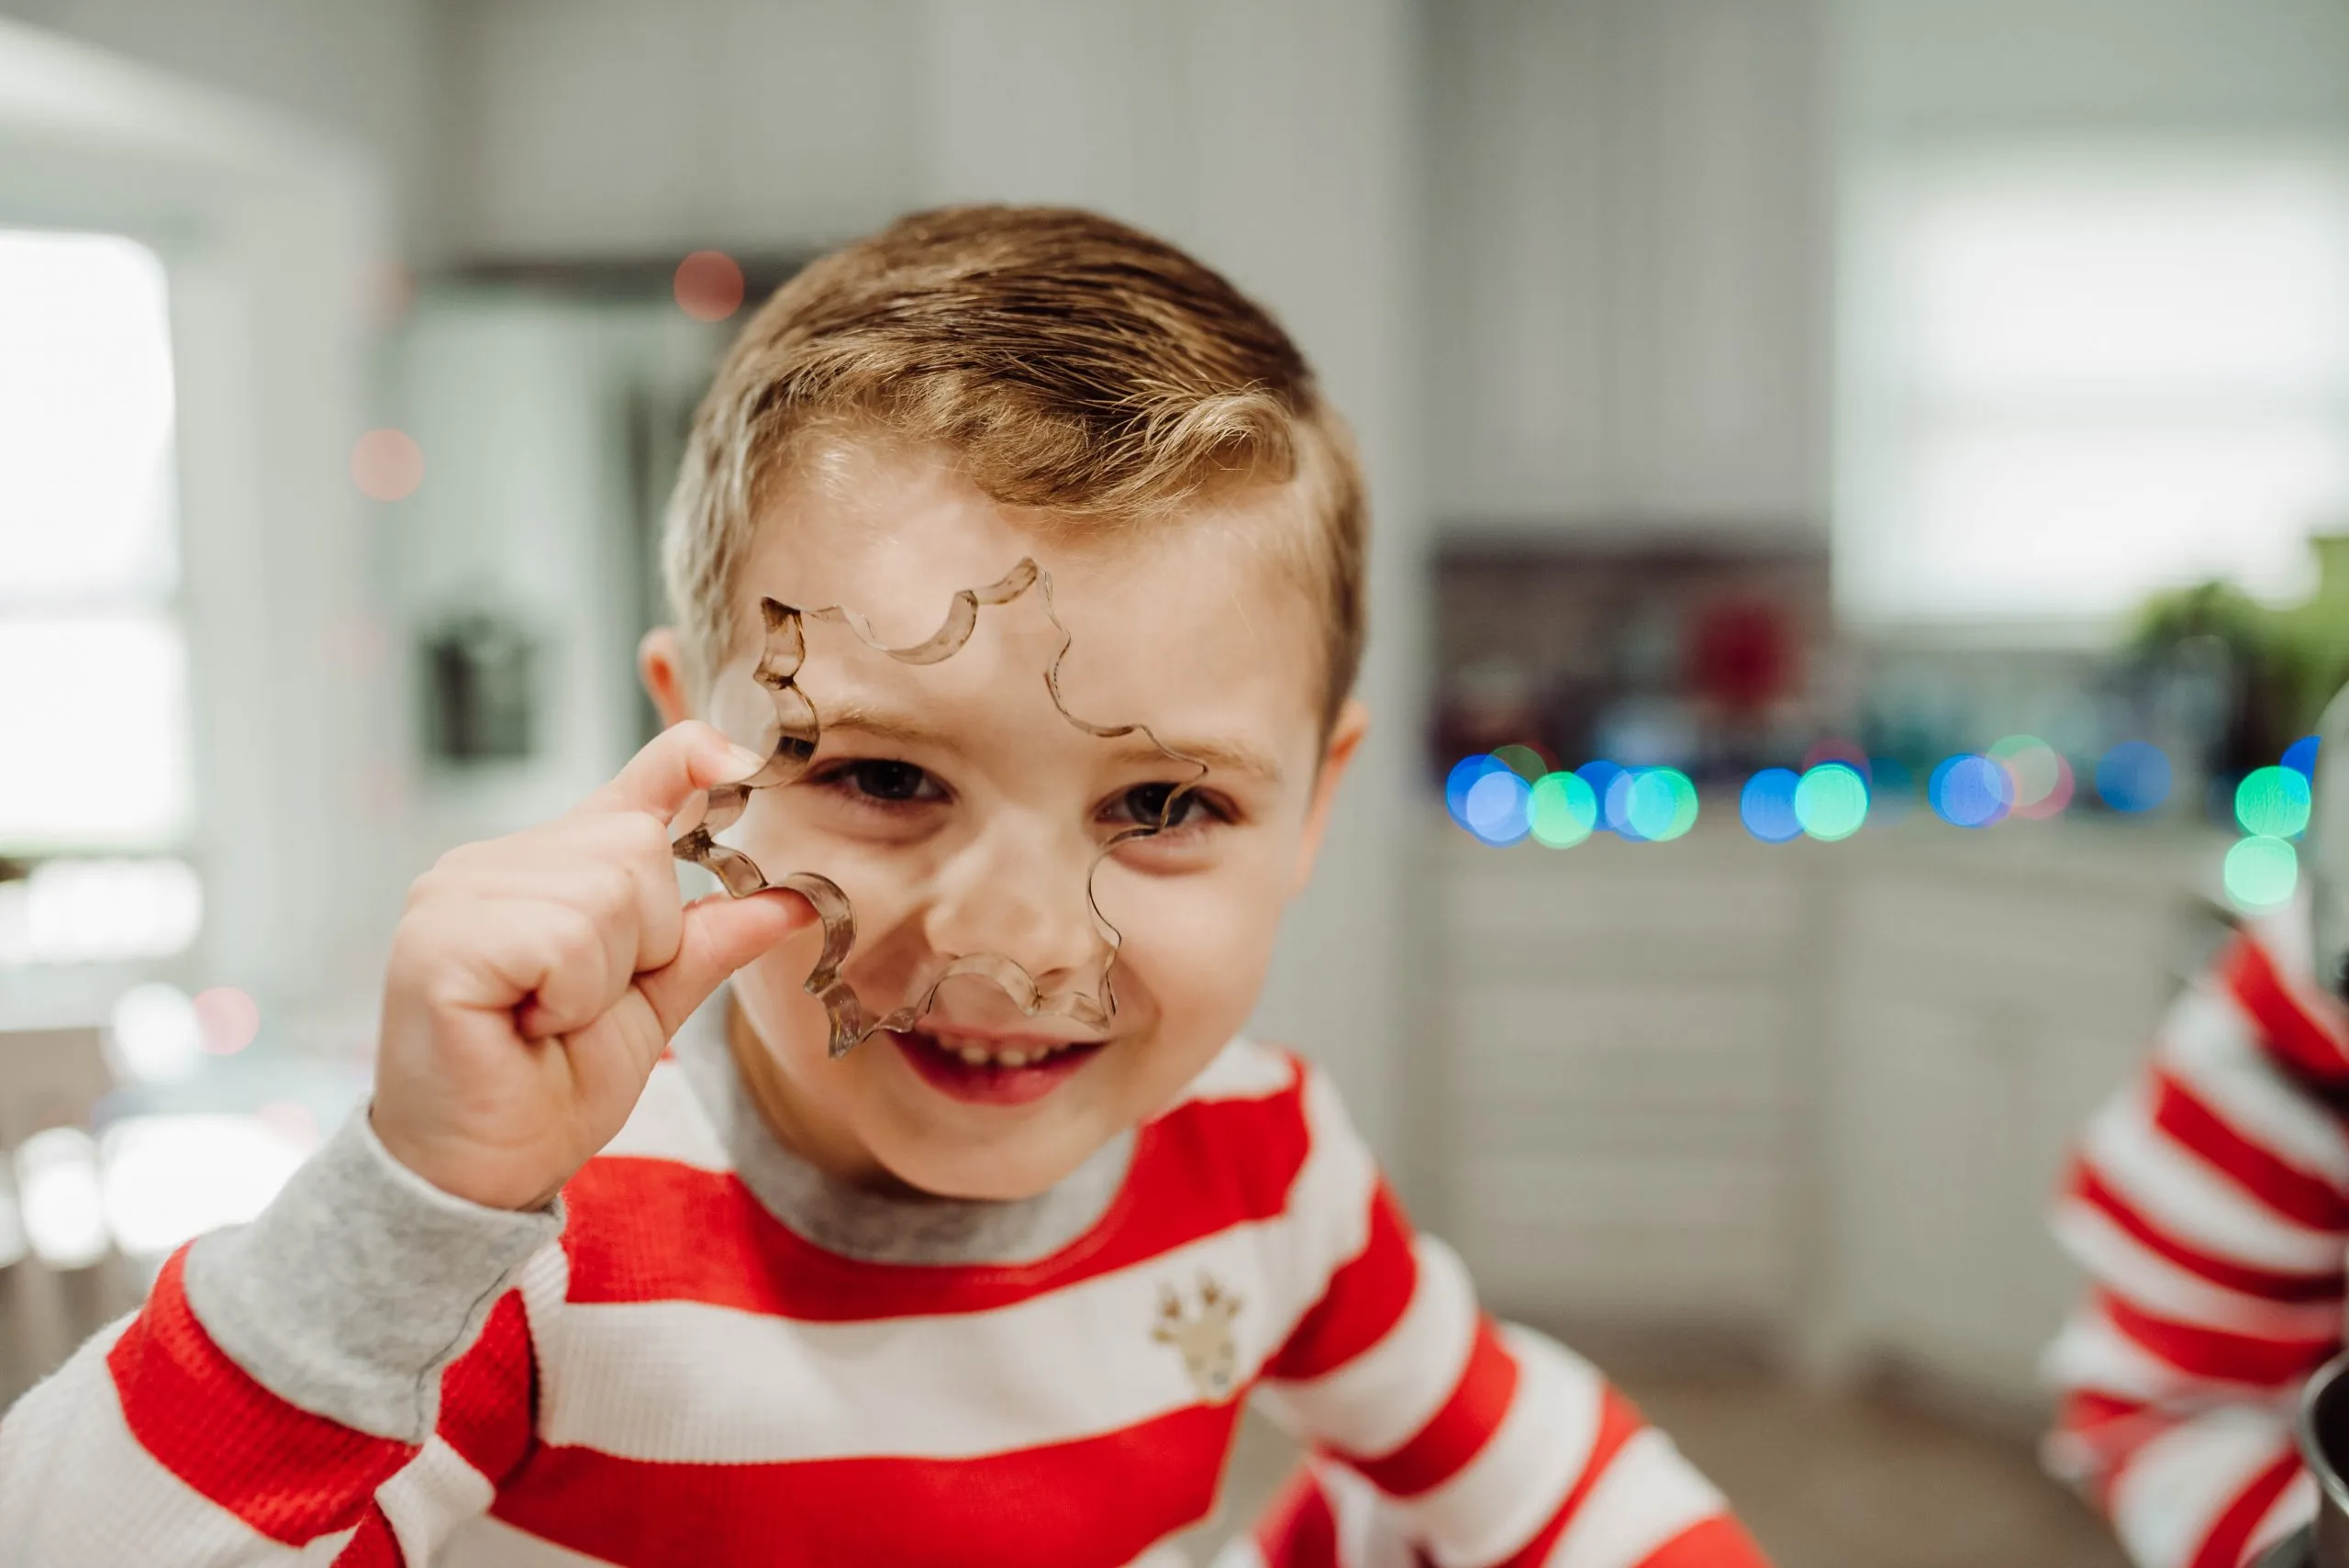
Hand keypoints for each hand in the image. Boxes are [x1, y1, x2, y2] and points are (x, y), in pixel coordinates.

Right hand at [373, 721, 810, 1209]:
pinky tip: (525, 1026)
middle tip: (581, 1005)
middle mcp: (493, 863)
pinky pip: (565, 936)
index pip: (629, 788)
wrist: (482, 1175)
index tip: (736, 761)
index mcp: (548, 869)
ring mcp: (456, 893)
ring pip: (608, 887)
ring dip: (605, 976)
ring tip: (549, 1018)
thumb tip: (795, 897)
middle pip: (636, 843)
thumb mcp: (655, 1004)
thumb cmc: (552, 1088)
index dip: (687, 760)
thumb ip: (710, 941)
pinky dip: (570, 994)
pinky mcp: (438, 938)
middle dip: (645, 939)